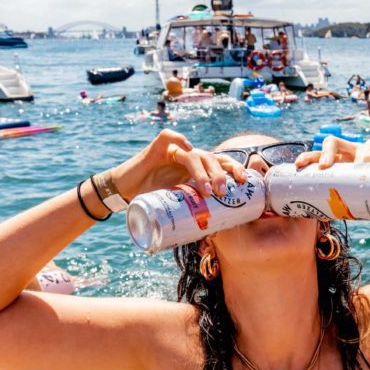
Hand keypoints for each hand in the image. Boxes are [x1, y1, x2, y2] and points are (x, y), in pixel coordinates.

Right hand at [111, 129, 245, 199]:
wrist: (125, 191)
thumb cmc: (153, 198)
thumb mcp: (177, 204)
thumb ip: (193, 211)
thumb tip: (215, 232)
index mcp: (198, 169)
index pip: (222, 163)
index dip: (235, 169)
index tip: (244, 182)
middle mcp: (189, 157)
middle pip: (212, 158)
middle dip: (220, 174)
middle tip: (222, 192)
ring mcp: (173, 151)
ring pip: (194, 154)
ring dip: (202, 170)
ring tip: (206, 190)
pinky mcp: (156, 148)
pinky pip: (169, 137)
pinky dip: (180, 139)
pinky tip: (187, 147)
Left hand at [294, 136, 369, 211]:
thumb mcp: (359, 201)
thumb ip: (344, 203)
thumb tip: (319, 216)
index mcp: (343, 162)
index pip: (322, 154)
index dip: (309, 157)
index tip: (298, 166)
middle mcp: (353, 151)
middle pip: (332, 143)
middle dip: (324, 152)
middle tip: (323, 167)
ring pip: (357, 147)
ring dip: (356, 161)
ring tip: (361, 174)